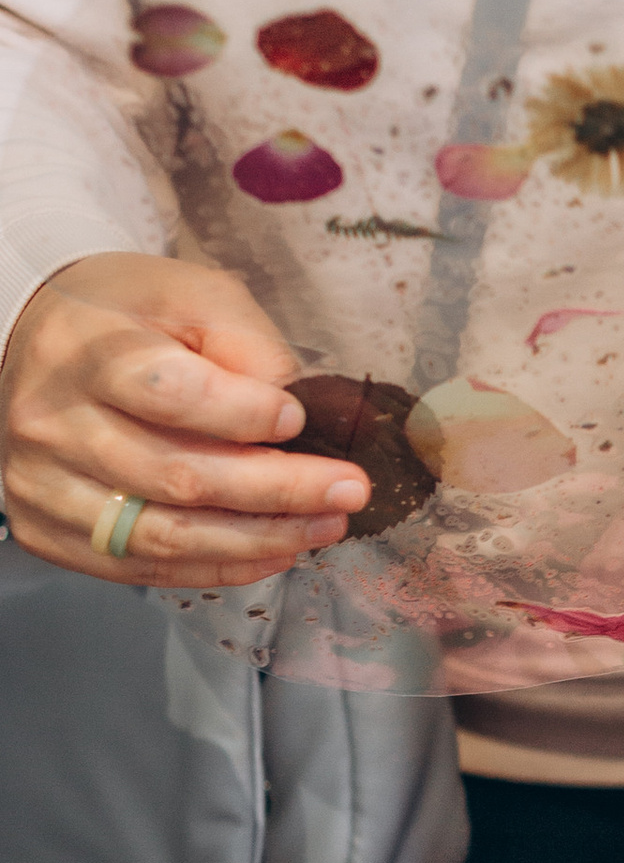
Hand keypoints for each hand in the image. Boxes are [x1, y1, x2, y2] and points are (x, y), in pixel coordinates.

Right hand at [0, 254, 368, 587]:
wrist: (35, 345)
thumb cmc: (124, 317)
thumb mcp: (189, 294)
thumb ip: (247, 345)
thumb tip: (302, 413)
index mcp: (85, 352)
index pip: (170, 394)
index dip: (242, 415)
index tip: (298, 420)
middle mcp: (53, 424)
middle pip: (178, 476)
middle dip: (279, 491)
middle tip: (349, 491)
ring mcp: (44, 486)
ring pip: (164, 536)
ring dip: (259, 539)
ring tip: (325, 526)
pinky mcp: (47, 531)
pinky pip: (142, 567)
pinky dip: (217, 565)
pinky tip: (273, 551)